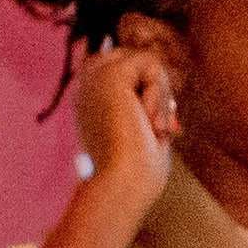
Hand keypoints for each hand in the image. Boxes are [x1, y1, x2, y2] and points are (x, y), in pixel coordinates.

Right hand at [72, 33, 180, 211]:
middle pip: (142, 62)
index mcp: (90, 95)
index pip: (135, 69)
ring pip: (148, 62)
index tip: (151, 129)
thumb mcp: (142, 125)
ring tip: (146, 128)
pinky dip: (159, 93)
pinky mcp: (108, 74)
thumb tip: (151, 63)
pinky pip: (151, 63)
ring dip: (161, 98)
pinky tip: (145, 119)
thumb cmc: (137, 169)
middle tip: (152, 129)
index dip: (152, 95)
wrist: (121, 185)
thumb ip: (143, 94)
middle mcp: (87, 81)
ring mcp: (93, 75)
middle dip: (158, 93)